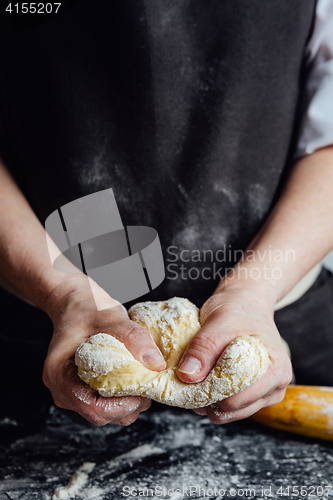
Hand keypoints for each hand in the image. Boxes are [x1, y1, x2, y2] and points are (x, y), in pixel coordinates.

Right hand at [43, 273, 165, 425]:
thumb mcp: (112, 318)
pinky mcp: (82, 390)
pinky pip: (106, 403)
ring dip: (128, 401)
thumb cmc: (88, 308)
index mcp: (60, 375)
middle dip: (130, 403)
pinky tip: (133, 378)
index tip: (143, 390)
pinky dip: (123, 396)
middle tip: (148, 382)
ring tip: (142, 378)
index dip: (123, 405)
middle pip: (101, 414)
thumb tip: (156, 365)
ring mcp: (71, 392)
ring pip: (106, 412)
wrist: (76, 302)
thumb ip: (135, 339)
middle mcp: (62, 390)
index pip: (94, 409)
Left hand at [176, 285, 291, 423]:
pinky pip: (227, 408)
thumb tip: (187, 376)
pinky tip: (204, 379)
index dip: (210, 389)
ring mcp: (265, 393)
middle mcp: (276, 386)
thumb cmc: (238, 309)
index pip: (238, 398)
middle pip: (233, 409)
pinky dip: (212, 397)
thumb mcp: (219, 321)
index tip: (192, 374)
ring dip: (208, 399)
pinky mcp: (252, 395)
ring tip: (197, 374)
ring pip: (228, 413)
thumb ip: (204, 347)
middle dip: (208, 396)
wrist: (245, 303)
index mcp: (276, 370)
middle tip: (190, 374)